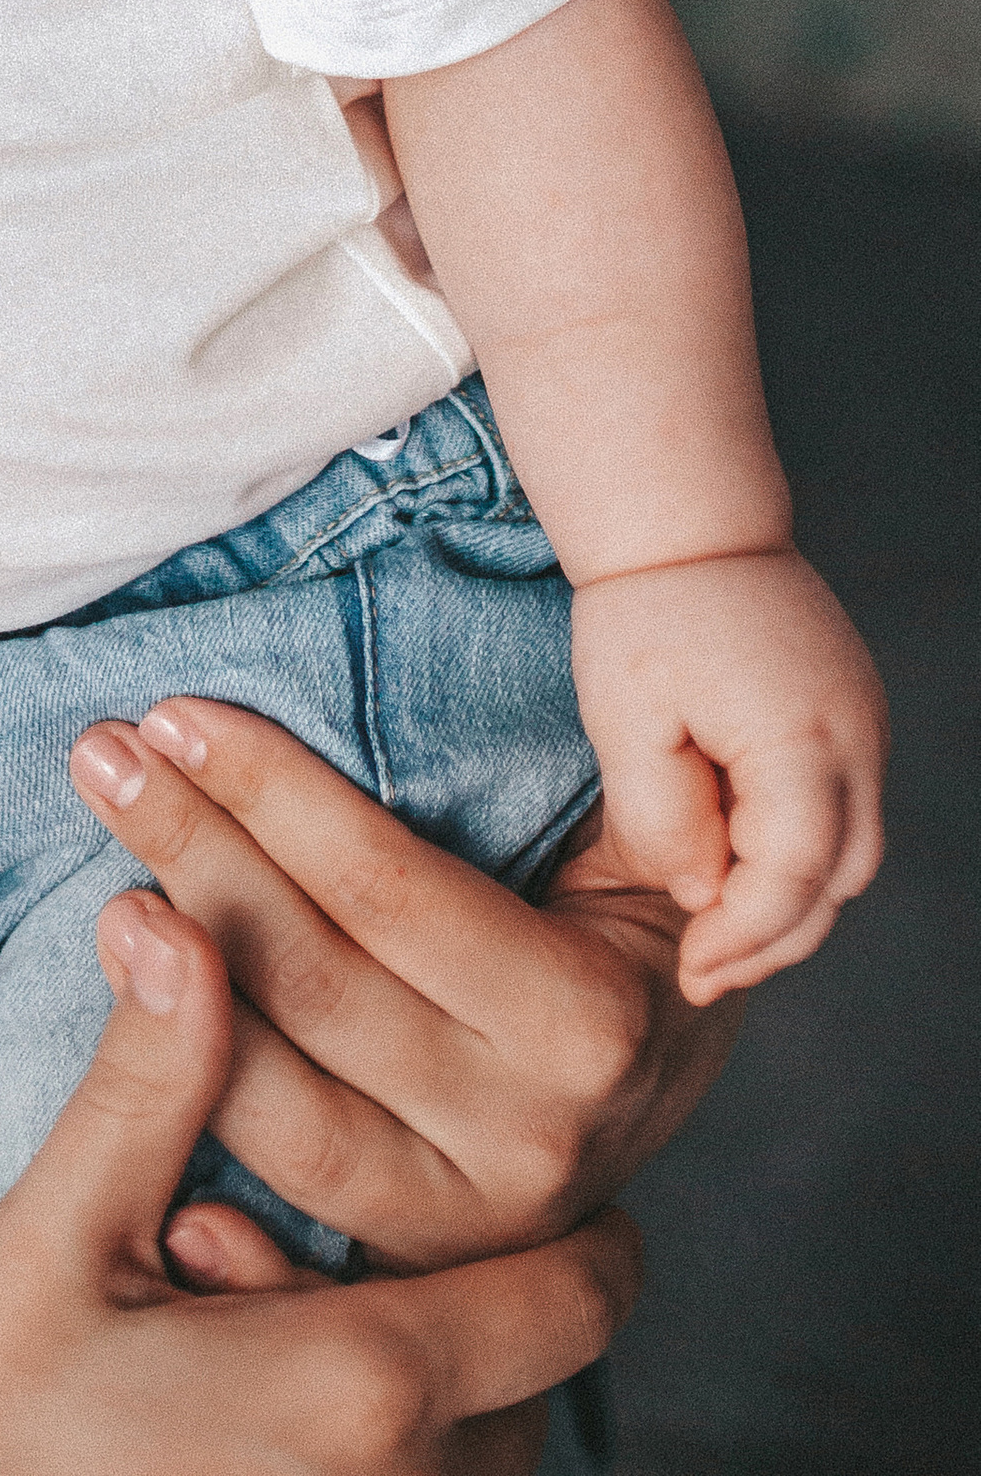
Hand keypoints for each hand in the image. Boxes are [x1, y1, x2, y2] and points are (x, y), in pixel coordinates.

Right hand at [0, 888, 637, 1474]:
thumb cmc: (0, 1431)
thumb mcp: (59, 1238)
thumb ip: (150, 1084)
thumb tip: (178, 918)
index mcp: (366, 1379)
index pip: (575, 1293)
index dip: (582, 1232)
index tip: (544, 1178)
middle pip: (543, 1377)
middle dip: (488, 1302)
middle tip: (379, 1246)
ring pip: (495, 1453)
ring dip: (447, 1388)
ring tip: (325, 1322)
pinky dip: (405, 1457)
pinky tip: (296, 1415)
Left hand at [66, 701, 738, 1267]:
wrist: (662, 1073)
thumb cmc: (629, 902)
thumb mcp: (653, 832)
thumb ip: (624, 777)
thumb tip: (598, 692)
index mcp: (588, 1021)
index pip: (388, 890)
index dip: (271, 793)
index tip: (176, 713)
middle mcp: (531, 1138)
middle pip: (313, 986)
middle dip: (191, 853)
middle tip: (100, 756)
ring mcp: (464, 1220)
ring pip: (278, 1103)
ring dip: (166, 984)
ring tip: (102, 880)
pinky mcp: (404, 1258)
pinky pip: (273, 1201)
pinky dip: (190, 1120)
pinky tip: (123, 1038)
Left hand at [570, 546, 887, 1000]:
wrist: (687, 520)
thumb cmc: (644, 612)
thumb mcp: (627, 717)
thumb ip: (663, 816)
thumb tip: (702, 894)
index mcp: (802, 739)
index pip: (793, 877)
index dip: (744, 937)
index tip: (691, 973)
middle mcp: (856, 738)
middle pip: (838, 879)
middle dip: (774, 937)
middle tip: (701, 974)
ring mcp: (866, 724)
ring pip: (851, 854)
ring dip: (792, 899)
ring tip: (717, 933)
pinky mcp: (854, 714)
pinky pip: (842, 810)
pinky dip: (800, 852)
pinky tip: (736, 867)